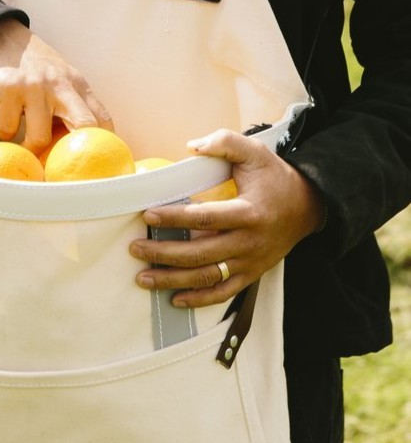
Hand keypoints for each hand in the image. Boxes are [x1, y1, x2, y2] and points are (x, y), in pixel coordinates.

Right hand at [0, 18, 112, 151]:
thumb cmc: (33, 67)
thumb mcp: (61, 80)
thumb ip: (73, 106)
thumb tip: (81, 146)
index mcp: (78, 84)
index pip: (102, 119)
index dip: (104, 144)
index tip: (97, 163)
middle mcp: (60, 84)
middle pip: (84, 125)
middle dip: (76, 152)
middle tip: (64, 167)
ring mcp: (34, 87)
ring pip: (41, 138)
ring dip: (31, 149)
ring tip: (26, 146)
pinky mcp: (8, 90)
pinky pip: (8, 129)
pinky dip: (6, 133)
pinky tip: (6, 120)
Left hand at [129, 129, 325, 307]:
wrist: (307, 206)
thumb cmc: (274, 178)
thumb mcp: (254, 152)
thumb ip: (225, 143)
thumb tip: (192, 146)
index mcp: (248, 212)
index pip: (204, 218)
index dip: (174, 217)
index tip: (148, 215)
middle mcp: (249, 242)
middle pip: (200, 253)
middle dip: (163, 253)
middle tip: (135, 247)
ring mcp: (250, 262)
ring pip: (207, 277)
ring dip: (172, 280)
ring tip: (143, 277)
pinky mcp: (251, 274)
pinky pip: (223, 293)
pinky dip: (199, 299)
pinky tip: (175, 299)